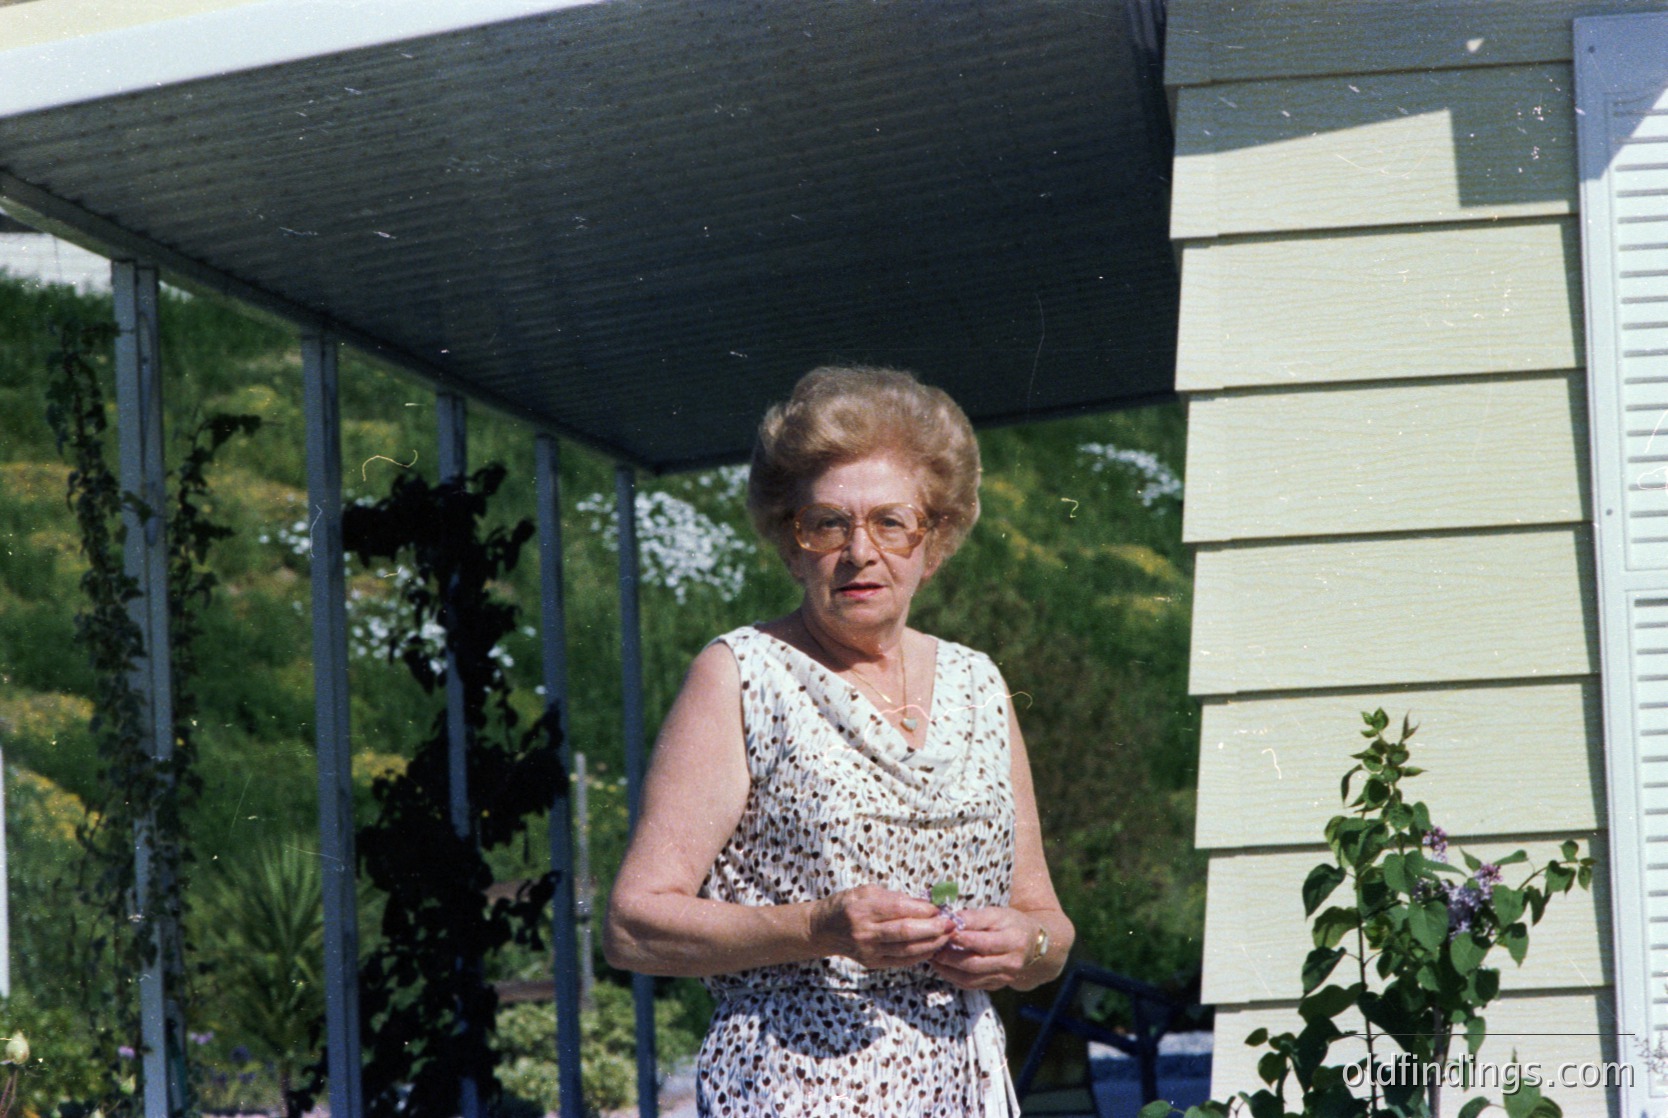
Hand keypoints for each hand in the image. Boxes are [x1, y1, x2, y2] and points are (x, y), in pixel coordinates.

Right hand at [810, 884, 956, 968]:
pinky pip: (902, 961)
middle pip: (906, 932)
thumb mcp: (868, 891)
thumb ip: (896, 898)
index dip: (923, 909)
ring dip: (932, 943)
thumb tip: (926, 904)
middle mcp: (865, 931)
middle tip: (952, 923)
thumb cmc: (848, 904)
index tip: (940, 907)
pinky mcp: (872, 963)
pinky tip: (933, 948)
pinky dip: (920, 955)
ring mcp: (868, 950)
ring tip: (948, 936)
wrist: (824, 929)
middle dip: (933, 928)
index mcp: (863, 908)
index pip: (899, 909)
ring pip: (907, 949)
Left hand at [929, 906, 1039, 989]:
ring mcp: (1004, 978)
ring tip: (934, 958)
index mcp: (1013, 941)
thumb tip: (951, 920)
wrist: (1033, 945)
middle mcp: (1011, 963)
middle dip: (950, 958)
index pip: (984, 943)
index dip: (963, 939)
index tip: (945, 932)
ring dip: (948, 970)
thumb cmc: (1011, 924)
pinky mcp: (997, 986)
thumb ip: (974, 918)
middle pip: (975, 965)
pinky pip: (972, 986)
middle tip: (934, 948)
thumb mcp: (997, 914)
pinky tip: (943, 967)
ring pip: (971, 979)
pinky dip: (954, 978)